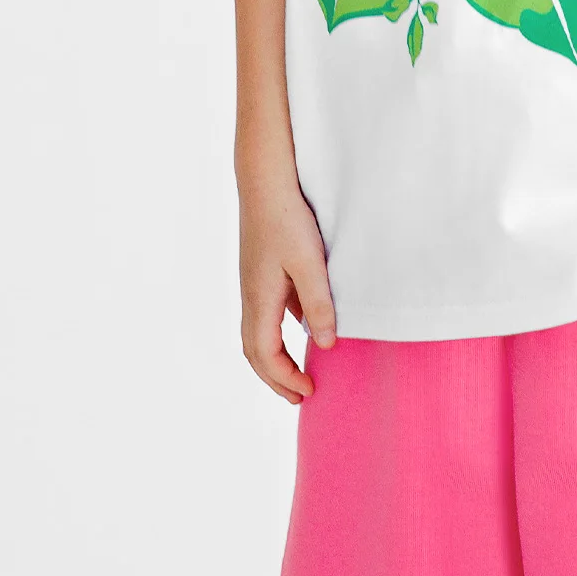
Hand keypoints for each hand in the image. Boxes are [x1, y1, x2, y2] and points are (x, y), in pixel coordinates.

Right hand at [238, 169, 336, 404]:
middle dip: (276, 377)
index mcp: (260, 299)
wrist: (265, 179)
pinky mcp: (261, 269)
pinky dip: (281, 330)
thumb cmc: (287, 218)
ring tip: (298, 370)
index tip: (309, 393)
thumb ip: (318, 305)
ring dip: (276, 356)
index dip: (285, 379)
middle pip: (255, 350)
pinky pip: (268, 311)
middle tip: (300, 396)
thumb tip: (325, 345)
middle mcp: (251, 295)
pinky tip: (304, 324)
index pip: (265, 355)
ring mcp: (254, 282)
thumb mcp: (309, 263)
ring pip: (258, 331)